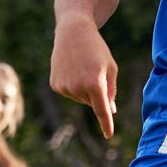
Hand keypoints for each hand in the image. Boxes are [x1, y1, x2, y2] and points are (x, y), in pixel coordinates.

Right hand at [52, 15, 118, 139]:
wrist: (72, 32)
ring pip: (80, 98)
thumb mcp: (110, 68)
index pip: (102, 111)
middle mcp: (78, 88)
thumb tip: (109, 111)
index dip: (106, 124)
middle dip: (96, 92)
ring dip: (84, 88)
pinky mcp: (55, 85)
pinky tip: (72, 69)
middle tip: (93, 70)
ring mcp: (64, 87)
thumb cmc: (97, 49)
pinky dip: (73, 85)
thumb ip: (111, 91)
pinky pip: (69, 93)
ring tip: (82, 67)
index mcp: (94, 83)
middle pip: (92, 102)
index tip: (108, 135)